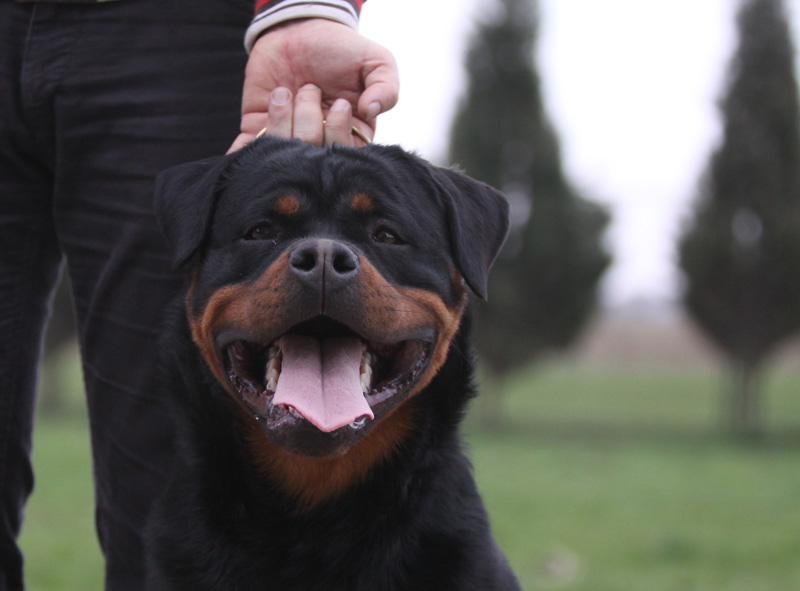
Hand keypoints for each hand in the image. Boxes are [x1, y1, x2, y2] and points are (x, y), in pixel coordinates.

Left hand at [229, 18, 398, 151]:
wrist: (298, 29)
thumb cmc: (341, 49)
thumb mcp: (376, 61)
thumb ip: (386, 86)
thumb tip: (373, 109)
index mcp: (352, 135)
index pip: (346, 156)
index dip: (340, 134)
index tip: (341, 105)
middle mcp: (320, 143)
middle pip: (314, 157)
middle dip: (310, 121)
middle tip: (311, 88)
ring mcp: (289, 140)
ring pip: (284, 151)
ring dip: (283, 118)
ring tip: (286, 91)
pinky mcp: (259, 131)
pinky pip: (252, 150)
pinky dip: (251, 146)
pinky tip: (262, 120)